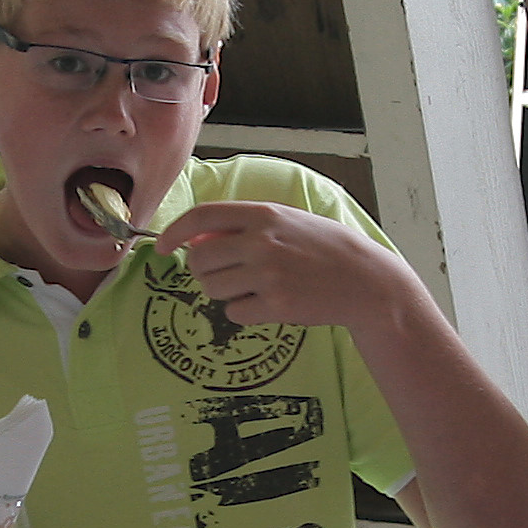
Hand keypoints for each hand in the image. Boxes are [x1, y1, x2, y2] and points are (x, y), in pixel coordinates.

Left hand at [155, 200, 417, 331]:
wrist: (365, 280)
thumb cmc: (324, 248)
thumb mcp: (286, 223)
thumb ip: (244, 226)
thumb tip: (195, 238)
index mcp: (263, 215)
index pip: (202, 217)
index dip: (174, 232)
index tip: (161, 247)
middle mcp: (262, 242)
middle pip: (199, 259)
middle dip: (202, 271)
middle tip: (223, 274)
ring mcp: (268, 274)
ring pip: (212, 289)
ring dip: (224, 292)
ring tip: (255, 287)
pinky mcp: (276, 305)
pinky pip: (235, 312)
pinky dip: (245, 312)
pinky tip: (271, 303)